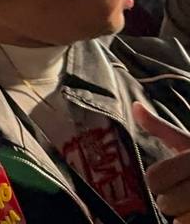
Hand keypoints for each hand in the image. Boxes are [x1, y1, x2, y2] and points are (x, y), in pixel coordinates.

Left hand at [135, 101, 189, 219]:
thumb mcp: (189, 141)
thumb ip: (161, 128)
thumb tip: (135, 108)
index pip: (155, 178)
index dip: (157, 180)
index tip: (168, 177)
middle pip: (165, 203)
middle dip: (170, 200)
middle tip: (183, 191)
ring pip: (179, 221)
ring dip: (183, 215)